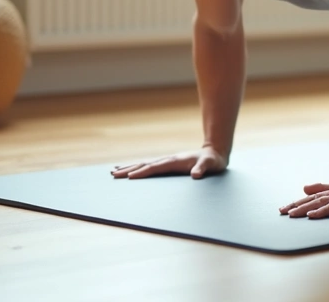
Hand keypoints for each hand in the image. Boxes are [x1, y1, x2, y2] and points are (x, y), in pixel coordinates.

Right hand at [111, 146, 227, 179]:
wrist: (215, 152)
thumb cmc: (213, 161)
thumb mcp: (211, 165)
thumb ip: (203, 168)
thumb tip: (196, 175)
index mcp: (175, 161)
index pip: (156, 167)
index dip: (143, 172)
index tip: (129, 176)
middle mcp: (168, 159)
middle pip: (145, 164)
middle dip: (129, 169)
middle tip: (113, 174)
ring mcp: (167, 161)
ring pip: (144, 164)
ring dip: (129, 167)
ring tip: (114, 171)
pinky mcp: (168, 164)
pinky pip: (149, 166)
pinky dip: (137, 167)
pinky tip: (129, 169)